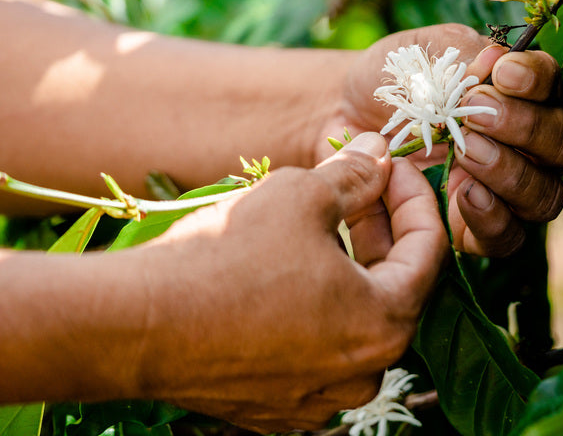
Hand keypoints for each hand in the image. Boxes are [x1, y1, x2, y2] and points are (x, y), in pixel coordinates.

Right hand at [131, 133, 445, 432]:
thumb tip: (379, 154)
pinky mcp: (273, 408)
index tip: (393, 165)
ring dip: (347, 267)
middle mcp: (362, 374)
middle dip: (381, 228)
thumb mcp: (302, 195)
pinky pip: (311, 350)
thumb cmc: (225, 259)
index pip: (428, 251)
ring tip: (319, 221)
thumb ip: (355, 175)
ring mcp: (316, 399)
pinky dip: (310, 307)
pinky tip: (282, 270)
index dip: (414, 196)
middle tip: (361, 183)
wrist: (134, 327)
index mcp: (385, 325)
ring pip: (351, 320)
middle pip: (393, 286)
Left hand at [317, 25, 562, 256]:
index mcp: (524, 92)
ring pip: (544, 195)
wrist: (348, 116)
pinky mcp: (478, 227)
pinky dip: (492, 218)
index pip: (554, 84)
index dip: (538, 80)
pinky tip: (464, 195)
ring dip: (511, 173)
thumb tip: (495, 63)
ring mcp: (509, 189)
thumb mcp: (423, 53)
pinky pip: (508, 236)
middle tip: (477, 115)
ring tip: (467, 153)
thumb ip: (462, 56)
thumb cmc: (397, 79)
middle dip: (528, 128)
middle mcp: (530, 143)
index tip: (501, 71)